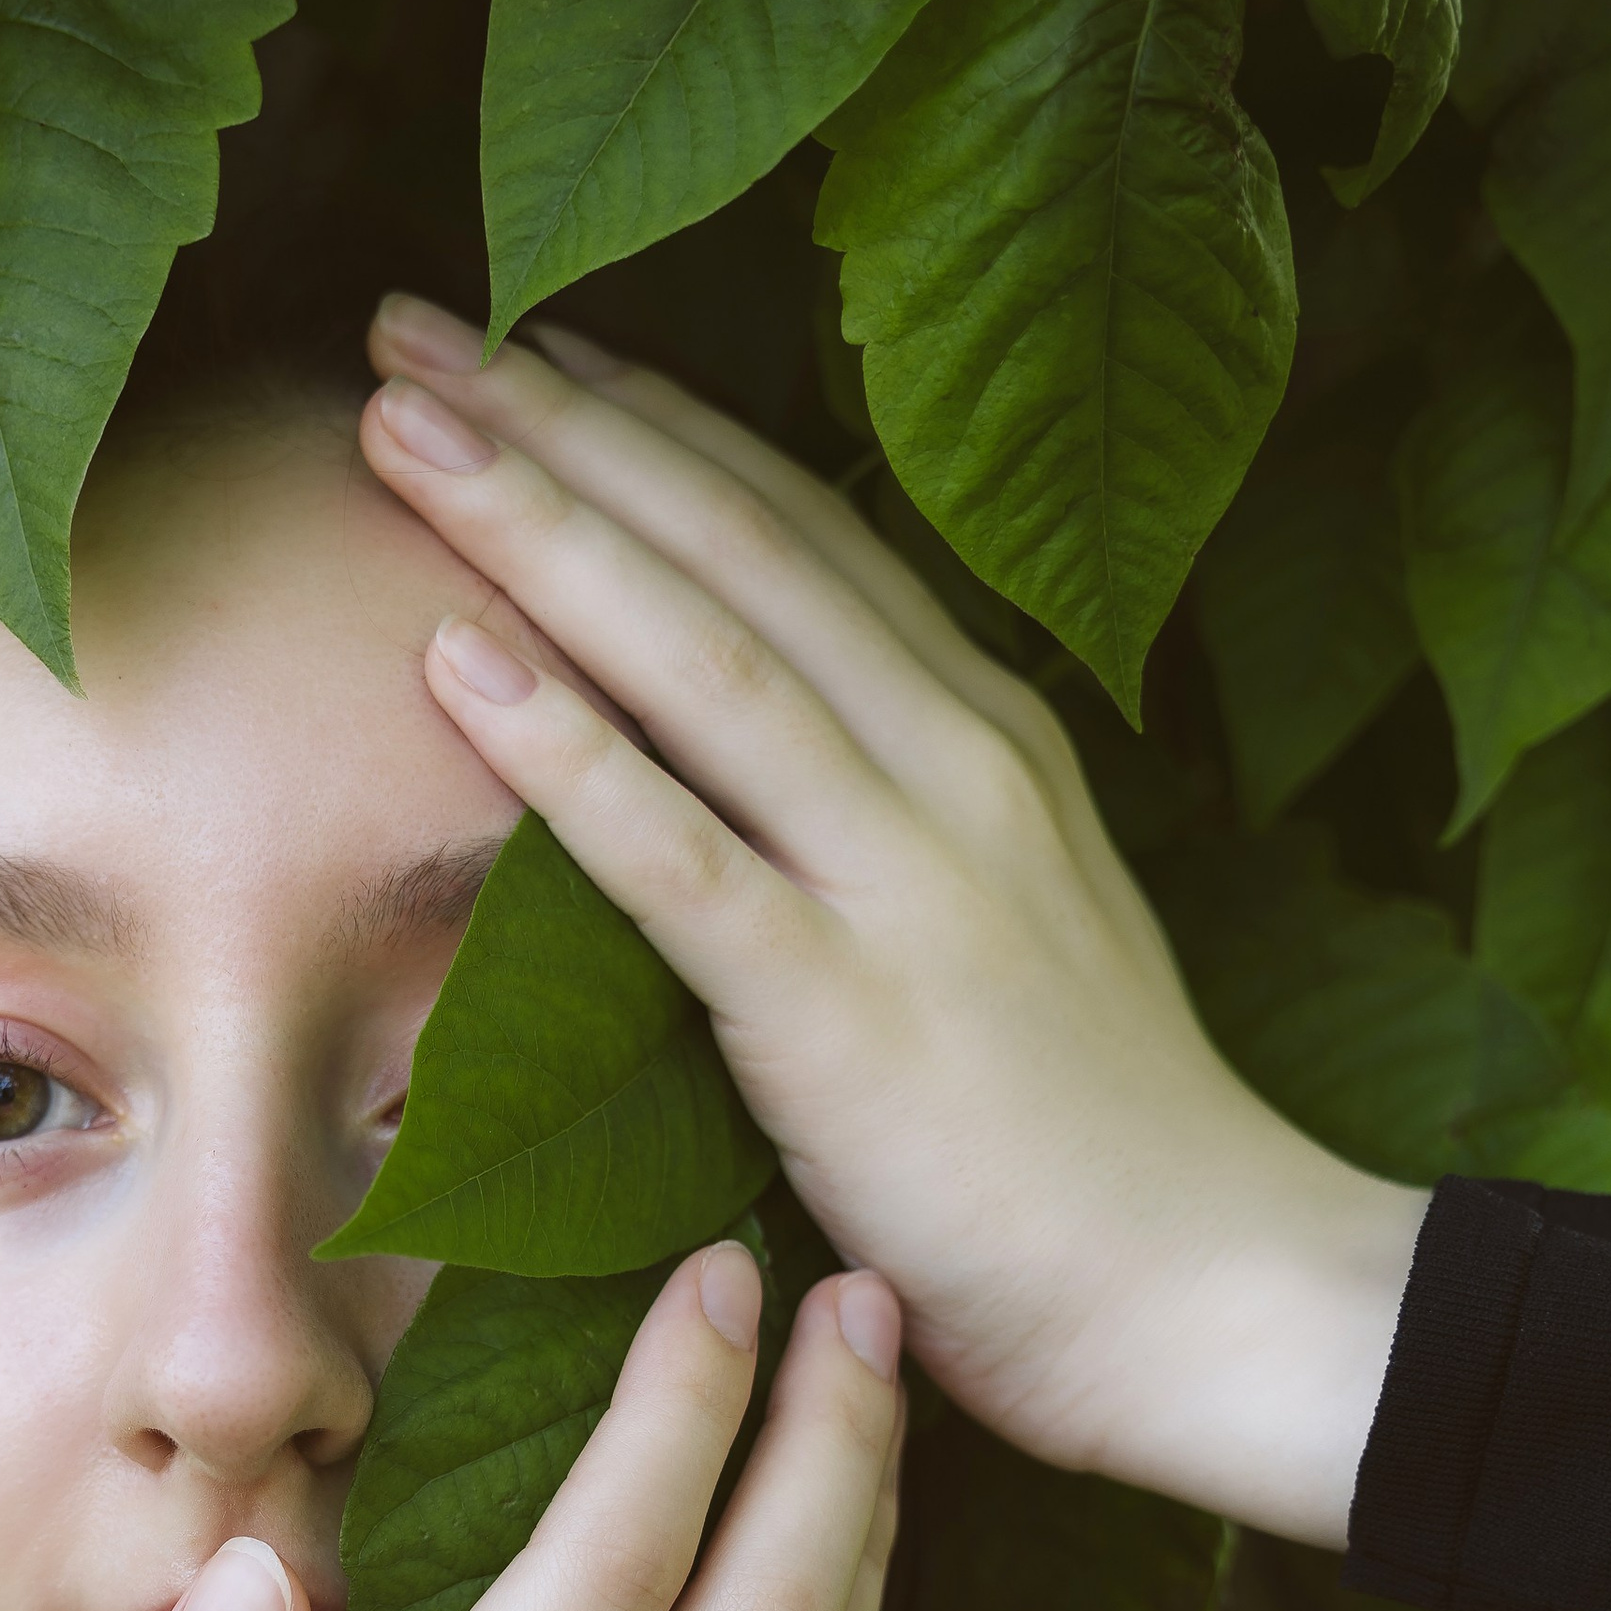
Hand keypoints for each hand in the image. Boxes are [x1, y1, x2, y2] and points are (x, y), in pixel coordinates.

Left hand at [358, 297, 1428, 1550]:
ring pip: (695, 654)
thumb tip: (782, 781)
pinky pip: (676, 855)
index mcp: (989, 736)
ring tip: (399, 424)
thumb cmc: (1094, 1144)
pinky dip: (561, 747)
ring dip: (537, 526)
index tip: (536, 346)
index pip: (804, 533)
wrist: (1211, 1291)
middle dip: (560, 422)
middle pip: (730, 546)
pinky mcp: (841, 1011)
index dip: (659, 427)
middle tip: (409, 318)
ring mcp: (902, 878)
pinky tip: (451, 656)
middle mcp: (951, 763)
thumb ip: (905, 832)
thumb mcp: (1016, 924)